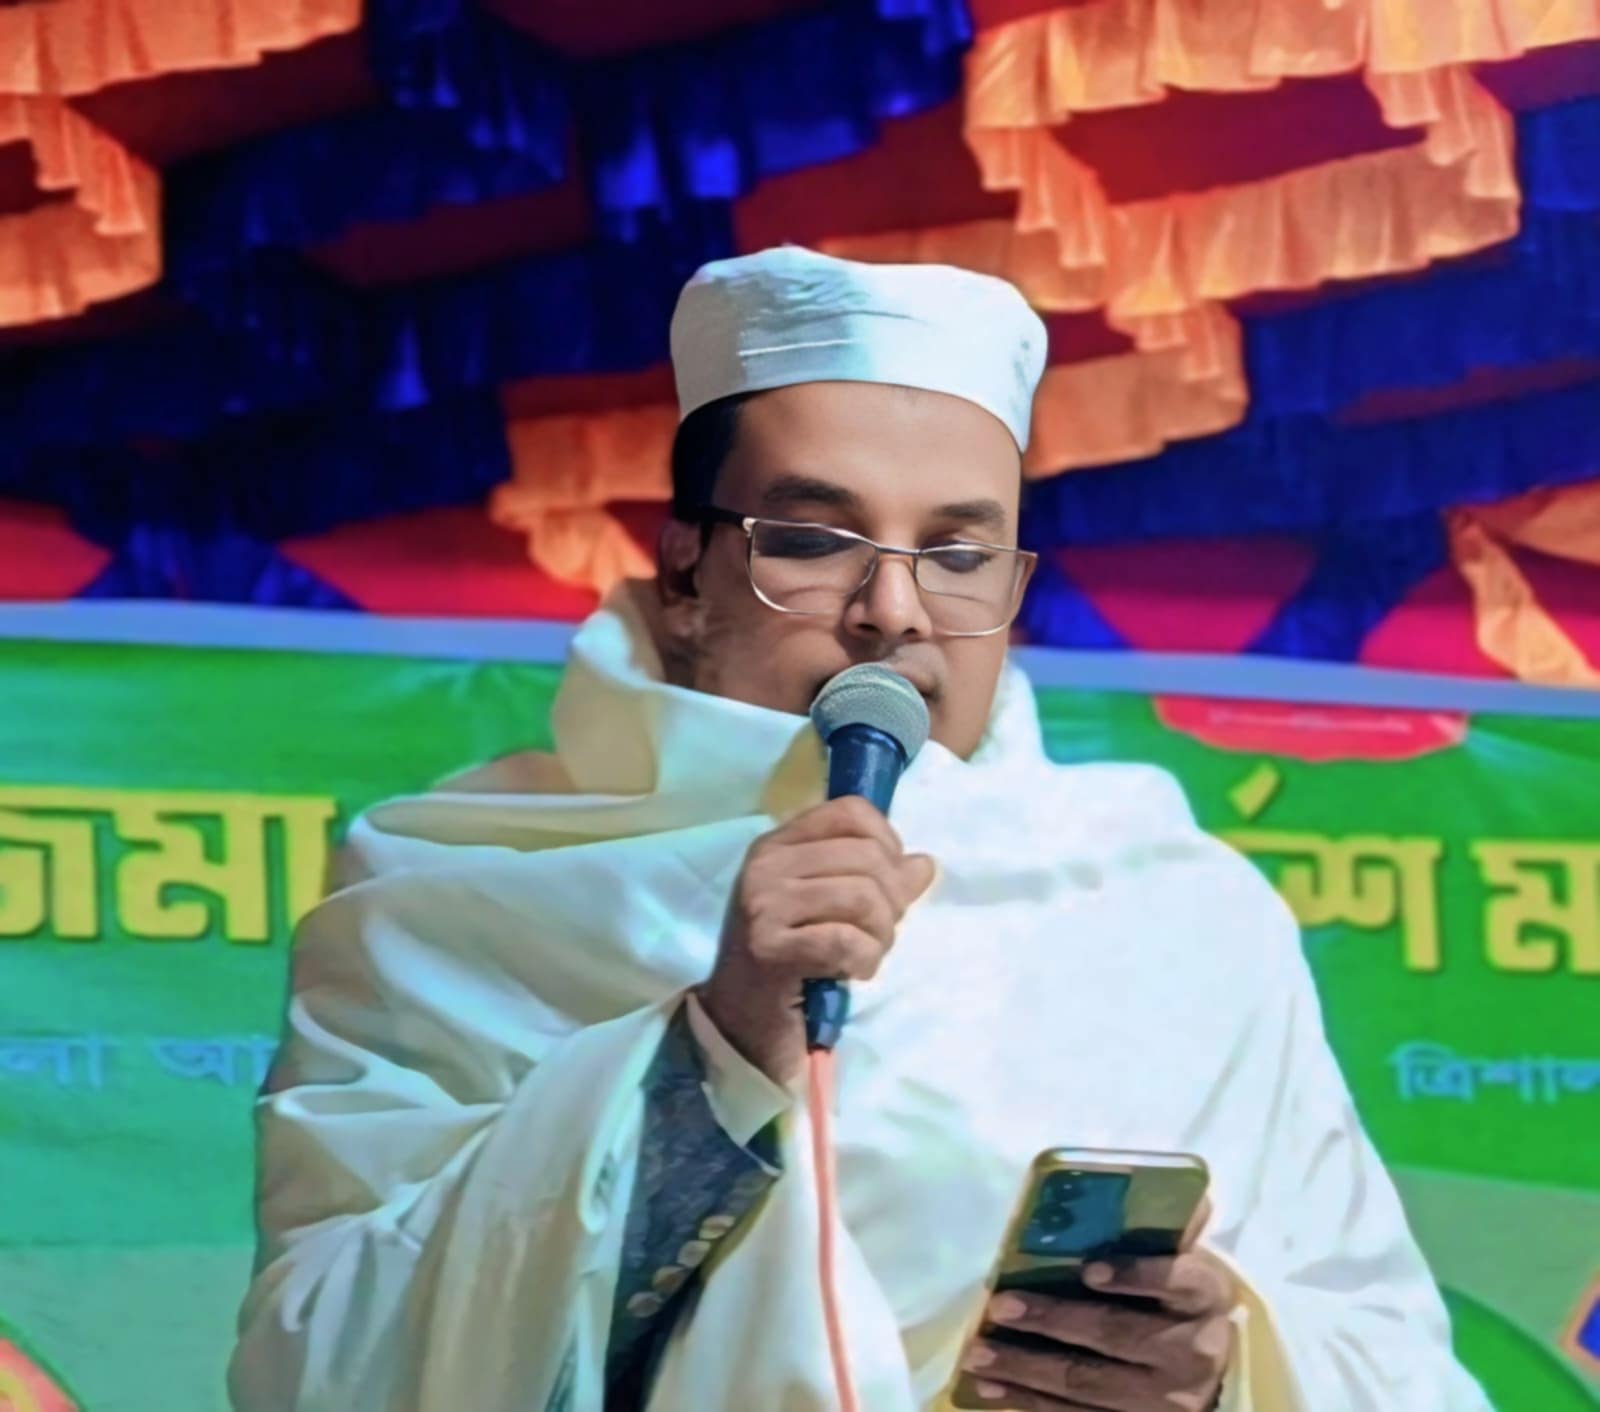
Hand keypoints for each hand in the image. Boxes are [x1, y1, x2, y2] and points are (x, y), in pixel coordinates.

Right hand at [698, 795, 934, 1084]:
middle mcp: (765, 866)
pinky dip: (864, 960)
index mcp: (777, 844)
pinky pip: (846, 941)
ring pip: (861, 897)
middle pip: (866, 857)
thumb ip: (877, 880)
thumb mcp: (830, 908)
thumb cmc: (789, 960)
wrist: (741, 1022)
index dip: (887, 842)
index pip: (850, 811)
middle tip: (878, 933)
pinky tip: (851, 972)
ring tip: (866, 954)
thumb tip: (924, 864)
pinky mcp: (769, 949)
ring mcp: (763, 905)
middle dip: (891, 901)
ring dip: (881, 934)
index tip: (887, 882)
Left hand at [960, 1252, 1236, 1409]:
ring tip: (978, 1352)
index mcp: (1206, 1295)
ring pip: (1088, 1383)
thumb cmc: (1177, 1296)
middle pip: (1117, 1334)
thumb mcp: (1180, 1259)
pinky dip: (1028, 1402)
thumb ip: (1164, 1227)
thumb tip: (1149, 1176)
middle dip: (1053, 1320)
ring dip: (1025, 1368)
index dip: (1135, 1275)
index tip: (1088, 1269)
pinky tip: (989, 1387)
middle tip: (1001, 1305)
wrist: (1205, 1370)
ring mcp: (1166, 1401)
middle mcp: (1195, 1352)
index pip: (1178, 1280)